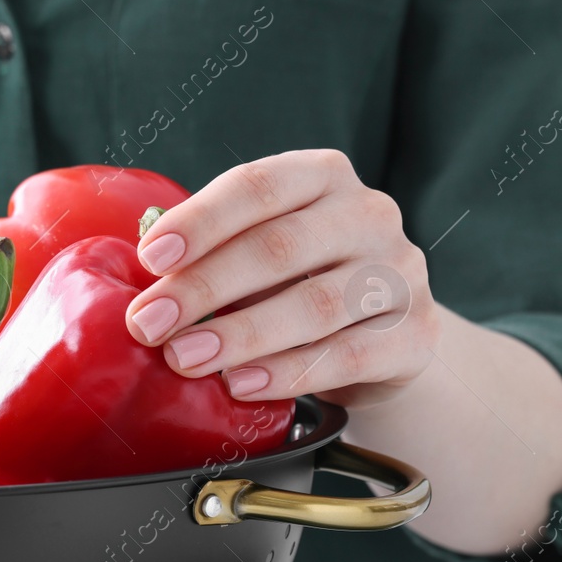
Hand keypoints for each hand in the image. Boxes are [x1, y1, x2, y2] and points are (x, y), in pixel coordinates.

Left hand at [124, 150, 439, 406]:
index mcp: (326, 176)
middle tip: (151, 324)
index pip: (258, 186)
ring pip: (316, 304)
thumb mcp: (269, 250)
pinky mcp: (418, 333)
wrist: (388, 340)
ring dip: (242, 335)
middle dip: (205, 287)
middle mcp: (372, 215)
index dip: (200, 221)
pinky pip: (348, 355)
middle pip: (281, 246)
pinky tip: (244, 385)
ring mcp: (402, 274)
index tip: (151, 258)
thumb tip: (144, 275)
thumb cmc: (307, 284)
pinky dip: (289, 373)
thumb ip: (220, 249)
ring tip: (187, 359)